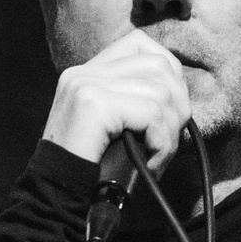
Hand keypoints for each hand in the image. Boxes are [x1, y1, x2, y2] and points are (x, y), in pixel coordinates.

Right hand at [42, 28, 190, 171]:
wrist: (58, 198)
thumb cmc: (96, 169)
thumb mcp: (120, 126)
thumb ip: (140, 98)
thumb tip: (182, 90)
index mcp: (87, 71)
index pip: (140, 43)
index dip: (168, 73)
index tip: (169, 109)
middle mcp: (83, 72)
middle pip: (159, 65)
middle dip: (178, 106)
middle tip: (167, 141)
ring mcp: (84, 84)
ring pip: (161, 92)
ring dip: (170, 132)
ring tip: (157, 157)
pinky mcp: (92, 104)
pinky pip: (151, 114)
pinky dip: (162, 143)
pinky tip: (150, 164)